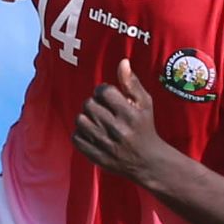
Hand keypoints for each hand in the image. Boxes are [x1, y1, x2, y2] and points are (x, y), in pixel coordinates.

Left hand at [72, 58, 172, 183]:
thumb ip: (132, 83)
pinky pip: (76, 137)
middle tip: (103, 110)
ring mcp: (104, 144)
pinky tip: (92, 133)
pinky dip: (81, 133)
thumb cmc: (145, 128)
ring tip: (97, 121)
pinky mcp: (95, 155)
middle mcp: (117, 129)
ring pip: (80, 120)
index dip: (103, 91)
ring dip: (86, 118)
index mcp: (129, 114)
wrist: (147, 162)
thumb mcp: (145, 104)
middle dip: (94, 104)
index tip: (108, 97)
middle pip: (89, 104)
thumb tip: (123, 62)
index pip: (104, 91)